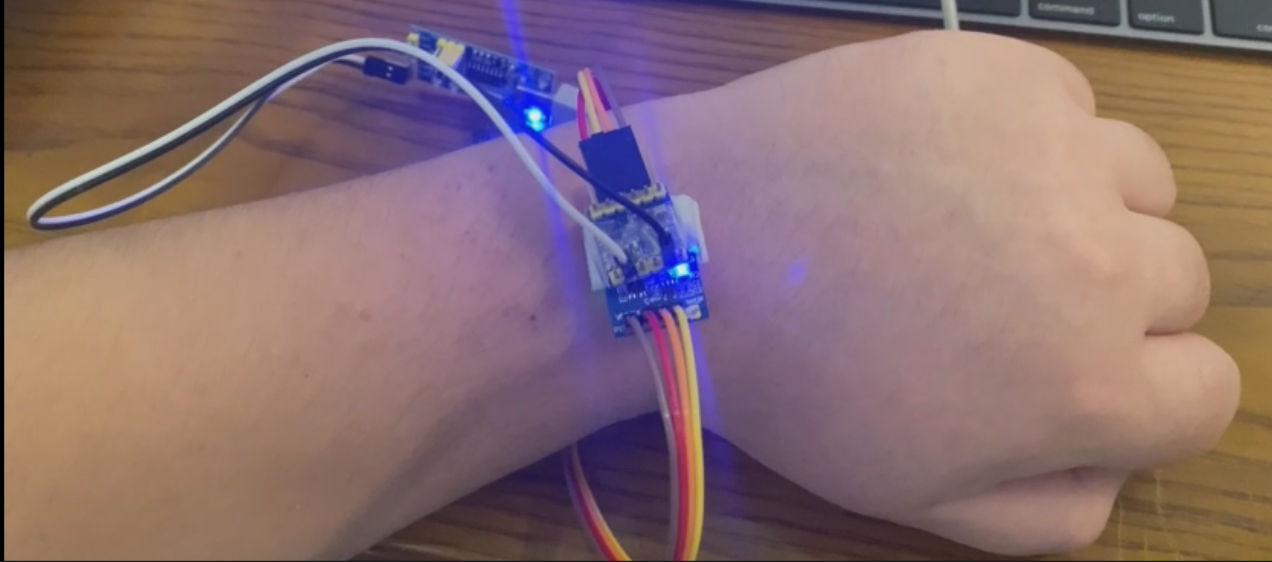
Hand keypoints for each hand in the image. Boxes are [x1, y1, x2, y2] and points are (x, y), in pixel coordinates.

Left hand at [653, 30, 1240, 554]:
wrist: (691, 249)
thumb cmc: (792, 383)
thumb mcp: (916, 496)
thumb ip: (1048, 512)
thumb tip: (1113, 474)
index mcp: (1088, 381)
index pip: (1206, 392)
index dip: (1145, 393)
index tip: (1077, 373)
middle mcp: (1101, 260)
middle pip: (1179, 283)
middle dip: (1111, 301)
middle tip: (1003, 298)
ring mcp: (1055, 150)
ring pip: (1141, 185)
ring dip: (1088, 208)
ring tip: (984, 224)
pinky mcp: (1003, 74)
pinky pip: (1071, 108)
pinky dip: (1032, 137)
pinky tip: (947, 164)